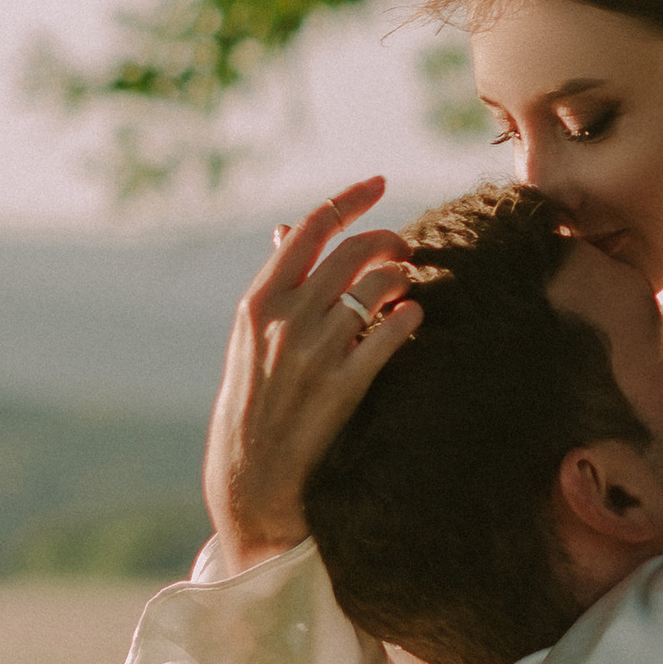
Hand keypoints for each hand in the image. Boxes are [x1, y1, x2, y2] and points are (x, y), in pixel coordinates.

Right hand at [203, 177, 421, 569]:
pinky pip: (390, 334)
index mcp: (258, 302)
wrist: (249, 480)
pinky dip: (409, 318)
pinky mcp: (343, 387)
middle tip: (404, 248)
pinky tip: (413, 318)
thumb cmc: (252, 403)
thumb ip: (275, 287)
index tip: (378, 183)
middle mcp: (284, 320)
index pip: (310, 229)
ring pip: (377, 287)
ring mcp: (314, 353)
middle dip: (388, 240)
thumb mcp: (249, 339)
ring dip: (402, 278)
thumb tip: (289, 232)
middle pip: (352, 251)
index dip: (349, 199)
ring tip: (407, 288)